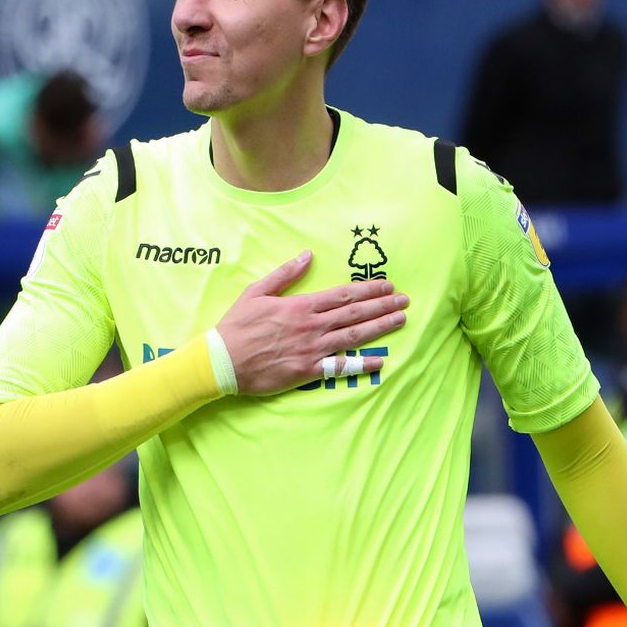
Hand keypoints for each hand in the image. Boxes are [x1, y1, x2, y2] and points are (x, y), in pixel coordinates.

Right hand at [217, 250, 408, 394]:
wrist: (222, 360)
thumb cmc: (237, 325)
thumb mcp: (257, 291)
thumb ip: (285, 274)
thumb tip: (308, 255)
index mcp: (300, 306)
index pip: (342, 294)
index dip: (368, 289)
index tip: (387, 285)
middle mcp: (311, 326)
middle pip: (354, 313)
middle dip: (382, 305)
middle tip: (404, 301)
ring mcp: (311, 349)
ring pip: (353, 337)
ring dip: (379, 328)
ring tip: (400, 320)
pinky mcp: (307, 371)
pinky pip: (339, 368)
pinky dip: (360, 365)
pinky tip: (379, 361)